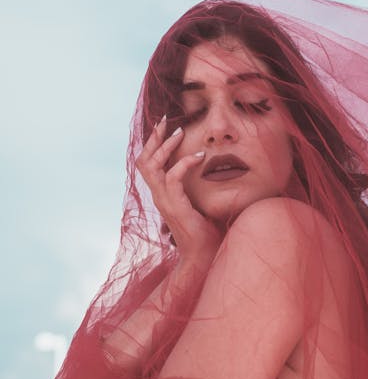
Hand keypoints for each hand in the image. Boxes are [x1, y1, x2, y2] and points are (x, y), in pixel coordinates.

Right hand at [136, 117, 223, 261]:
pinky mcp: (175, 207)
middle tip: (166, 121)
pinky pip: (173, 178)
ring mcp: (164, 202)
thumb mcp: (200, 204)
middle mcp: (159, 197)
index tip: (165, 126)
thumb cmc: (206, 233)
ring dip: (165, 147)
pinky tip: (200, 156)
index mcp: (162, 195)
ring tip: (180, 133)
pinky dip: (185, 163)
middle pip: (144, 161)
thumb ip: (199, 189)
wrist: (204, 257)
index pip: (148, 164)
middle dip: (153, 138)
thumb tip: (214, 171)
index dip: (153, 144)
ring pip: (153, 166)